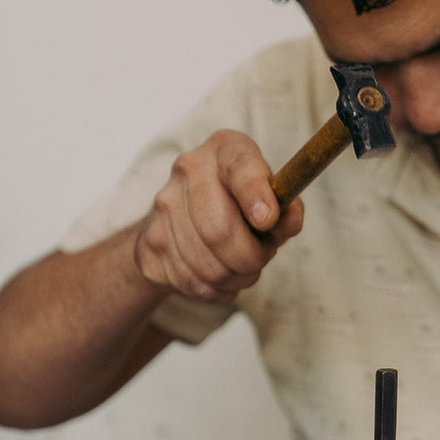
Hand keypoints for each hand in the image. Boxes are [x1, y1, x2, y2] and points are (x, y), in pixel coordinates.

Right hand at [134, 130, 303, 302]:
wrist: (179, 223)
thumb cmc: (239, 208)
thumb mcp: (270, 201)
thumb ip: (286, 208)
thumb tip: (289, 217)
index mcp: (226, 149)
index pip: (241, 168)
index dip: (255, 194)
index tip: (267, 219)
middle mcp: (189, 168)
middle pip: (220, 230)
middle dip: (251, 257)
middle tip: (259, 258)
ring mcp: (164, 205)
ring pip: (211, 267)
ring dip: (237, 277)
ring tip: (240, 267)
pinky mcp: (150, 243)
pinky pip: (195, 283)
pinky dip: (218, 289)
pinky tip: (218, 275)